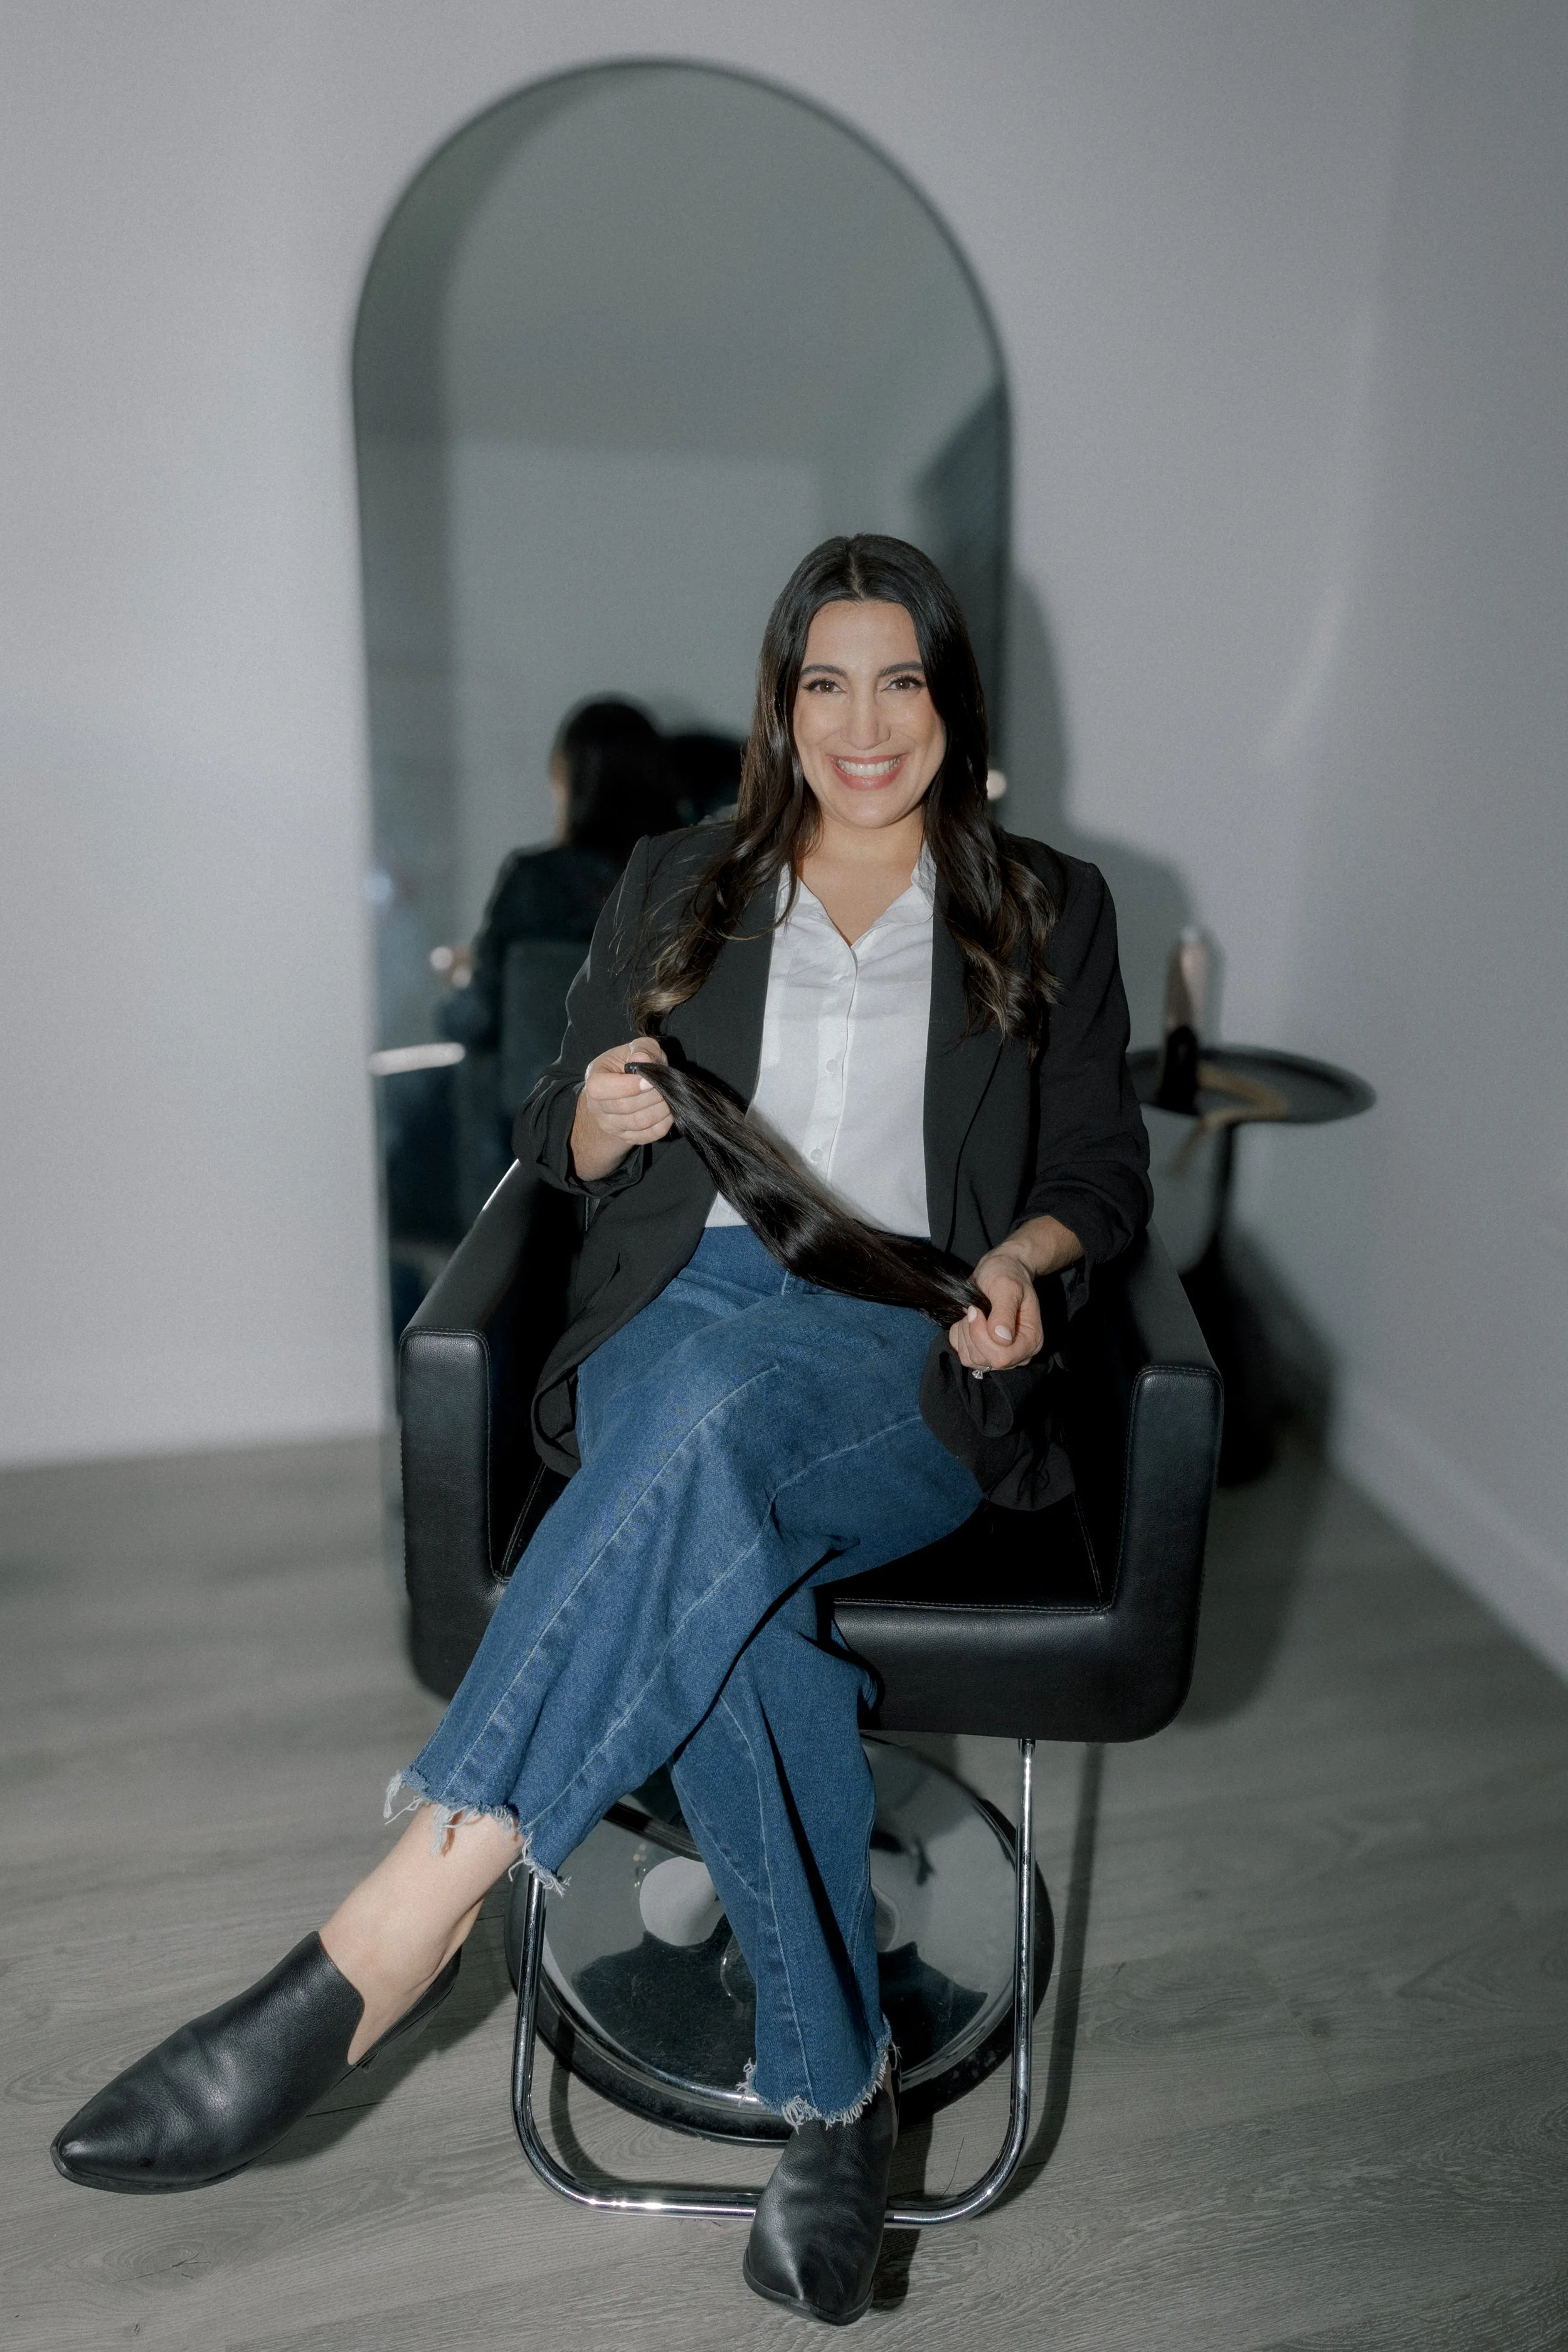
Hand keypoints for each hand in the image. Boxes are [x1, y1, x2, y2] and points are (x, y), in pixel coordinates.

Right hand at [569, 1039, 673, 1182]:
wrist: (623, 1086)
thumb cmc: (629, 1063)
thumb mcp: (635, 1048)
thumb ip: (641, 1049)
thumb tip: (643, 1060)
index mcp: (593, 1080)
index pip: (600, 1089)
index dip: (627, 1086)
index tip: (649, 1080)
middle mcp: (597, 1106)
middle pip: (624, 1107)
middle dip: (651, 1096)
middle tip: (664, 1086)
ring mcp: (611, 1125)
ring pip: (639, 1123)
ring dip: (660, 1109)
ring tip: (669, 1096)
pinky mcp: (626, 1136)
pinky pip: (649, 1135)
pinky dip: (664, 1123)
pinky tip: (668, 1110)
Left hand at [947, 1248, 1043, 1376]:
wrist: (1000, 1270)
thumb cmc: (1007, 1275)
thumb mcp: (1007, 1287)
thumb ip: (1005, 1312)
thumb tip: (1002, 1339)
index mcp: (1031, 1341)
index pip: (1002, 1356)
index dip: (982, 1336)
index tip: (976, 1310)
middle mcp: (1018, 1354)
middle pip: (986, 1360)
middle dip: (972, 1333)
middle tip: (974, 1309)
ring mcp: (1001, 1355)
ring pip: (972, 1359)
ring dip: (964, 1334)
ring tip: (973, 1313)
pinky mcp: (984, 1353)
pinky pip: (963, 1355)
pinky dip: (959, 1337)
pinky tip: (966, 1321)